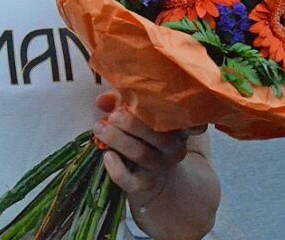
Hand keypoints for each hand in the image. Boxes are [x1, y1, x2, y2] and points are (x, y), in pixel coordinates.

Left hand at [92, 92, 205, 210]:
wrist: (148, 177)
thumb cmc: (143, 138)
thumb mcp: (138, 119)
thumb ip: (121, 104)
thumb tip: (102, 100)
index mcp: (177, 128)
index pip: (185, 122)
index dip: (176, 116)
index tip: (162, 107)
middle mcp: (173, 148)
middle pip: (157, 135)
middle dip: (132, 124)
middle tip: (113, 116)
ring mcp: (160, 168)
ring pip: (142, 154)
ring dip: (118, 140)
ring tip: (100, 129)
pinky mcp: (144, 184)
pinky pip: (130, 179)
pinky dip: (116, 168)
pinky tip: (107, 155)